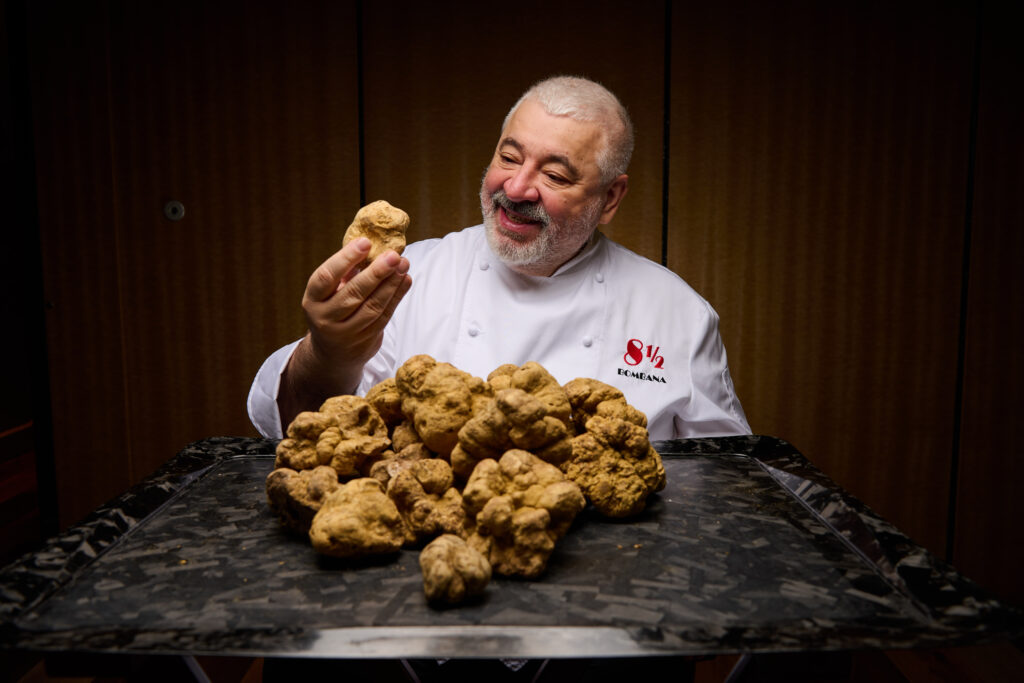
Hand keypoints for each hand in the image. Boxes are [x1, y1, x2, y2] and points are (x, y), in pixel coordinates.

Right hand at [278, 237, 410, 425]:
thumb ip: (346, 271)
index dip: (345, 259)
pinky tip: (405, 280)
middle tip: (394, 255)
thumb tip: (372, 243)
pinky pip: (384, 317)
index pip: (326, 277)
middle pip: (353, 294)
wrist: (332, 353)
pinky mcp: (365, 342)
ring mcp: (346, 333)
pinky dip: (396, 297)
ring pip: (372, 307)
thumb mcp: (330, 292)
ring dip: (391, 284)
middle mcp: (325, 319)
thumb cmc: (332, 309)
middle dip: (376, 273)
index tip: (365, 242)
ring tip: (404, 264)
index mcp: (312, 300)